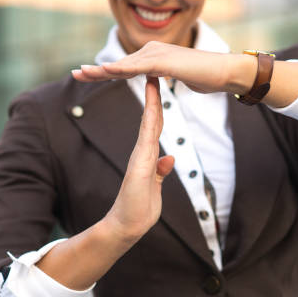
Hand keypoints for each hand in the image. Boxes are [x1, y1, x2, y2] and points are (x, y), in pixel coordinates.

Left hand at [72, 41, 255, 94]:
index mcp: (154, 56)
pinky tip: (106, 72)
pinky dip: (121, 69)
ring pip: (124, 65)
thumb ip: (164, 77)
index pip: (125, 67)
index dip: (105, 72)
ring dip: (103, 70)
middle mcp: (152, 51)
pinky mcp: (164, 61)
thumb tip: (158, 80)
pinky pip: (138, 67)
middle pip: (119, 64)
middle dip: (97, 70)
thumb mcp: (178, 77)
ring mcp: (158, 54)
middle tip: (75, 73)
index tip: (87, 75)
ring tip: (83, 73)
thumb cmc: (205, 76)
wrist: (224, 72)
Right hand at [103, 76, 174, 242]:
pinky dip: (150, 119)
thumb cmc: (140, 209)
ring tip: (152, 78)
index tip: (160, 87)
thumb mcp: (156, 186)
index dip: (158, 106)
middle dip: (153, 95)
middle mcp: (143, 151)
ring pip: (148, 122)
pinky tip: (153, 105)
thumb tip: (170, 158)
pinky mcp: (139, 163)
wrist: (128, 225)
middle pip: (151, 118)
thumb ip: (160, 171)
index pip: (154, 125)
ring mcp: (140, 155)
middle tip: (154, 71)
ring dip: (152, 100)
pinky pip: (147, 136)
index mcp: (147, 155)